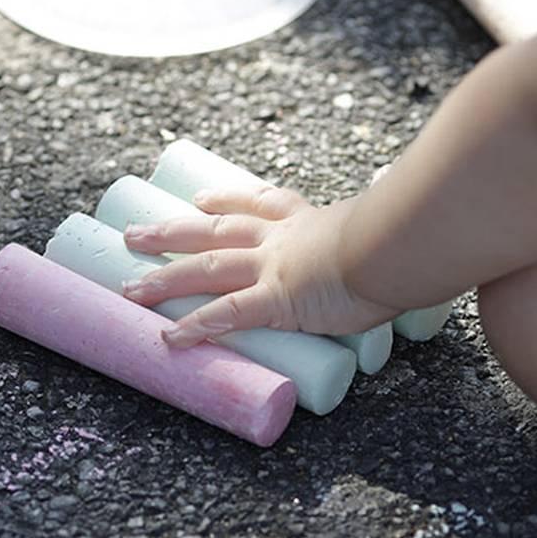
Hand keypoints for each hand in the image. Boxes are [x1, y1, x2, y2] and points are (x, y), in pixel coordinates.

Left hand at [118, 186, 398, 347]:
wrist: (401, 242)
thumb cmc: (406, 236)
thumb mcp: (388, 228)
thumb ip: (381, 236)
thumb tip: (400, 240)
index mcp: (309, 221)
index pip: (261, 204)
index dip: (227, 201)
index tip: (202, 199)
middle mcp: (283, 240)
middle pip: (215, 231)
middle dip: (171, 231)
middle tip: (135, 234)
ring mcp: (274, 268)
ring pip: (207, 268)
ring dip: (166, 279)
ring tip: (130, 289)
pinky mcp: (277, 300)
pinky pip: (227, 315)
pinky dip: (197, 326)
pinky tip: (171, 338)